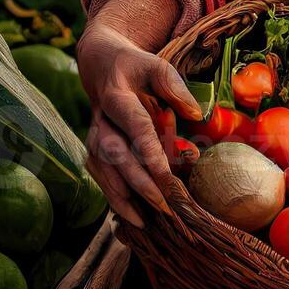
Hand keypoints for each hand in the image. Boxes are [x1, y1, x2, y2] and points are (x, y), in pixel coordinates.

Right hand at [77, 23, 200, 226]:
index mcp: (115, 97)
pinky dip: (114, 198)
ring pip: (103, 172)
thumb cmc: (135, 67)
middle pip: (116, 155)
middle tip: (163, 204)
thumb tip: (196, 114)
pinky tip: (132, 217)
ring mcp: (93, 137)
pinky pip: (101, 177)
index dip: (149, 150)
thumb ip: (175, 87)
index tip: (165, 174)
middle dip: (138, 182)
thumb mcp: (156, 66)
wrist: (101, 66)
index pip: (134, 125)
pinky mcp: (94, 150)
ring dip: (122, 198)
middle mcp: (99, 121)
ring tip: (144, 223)